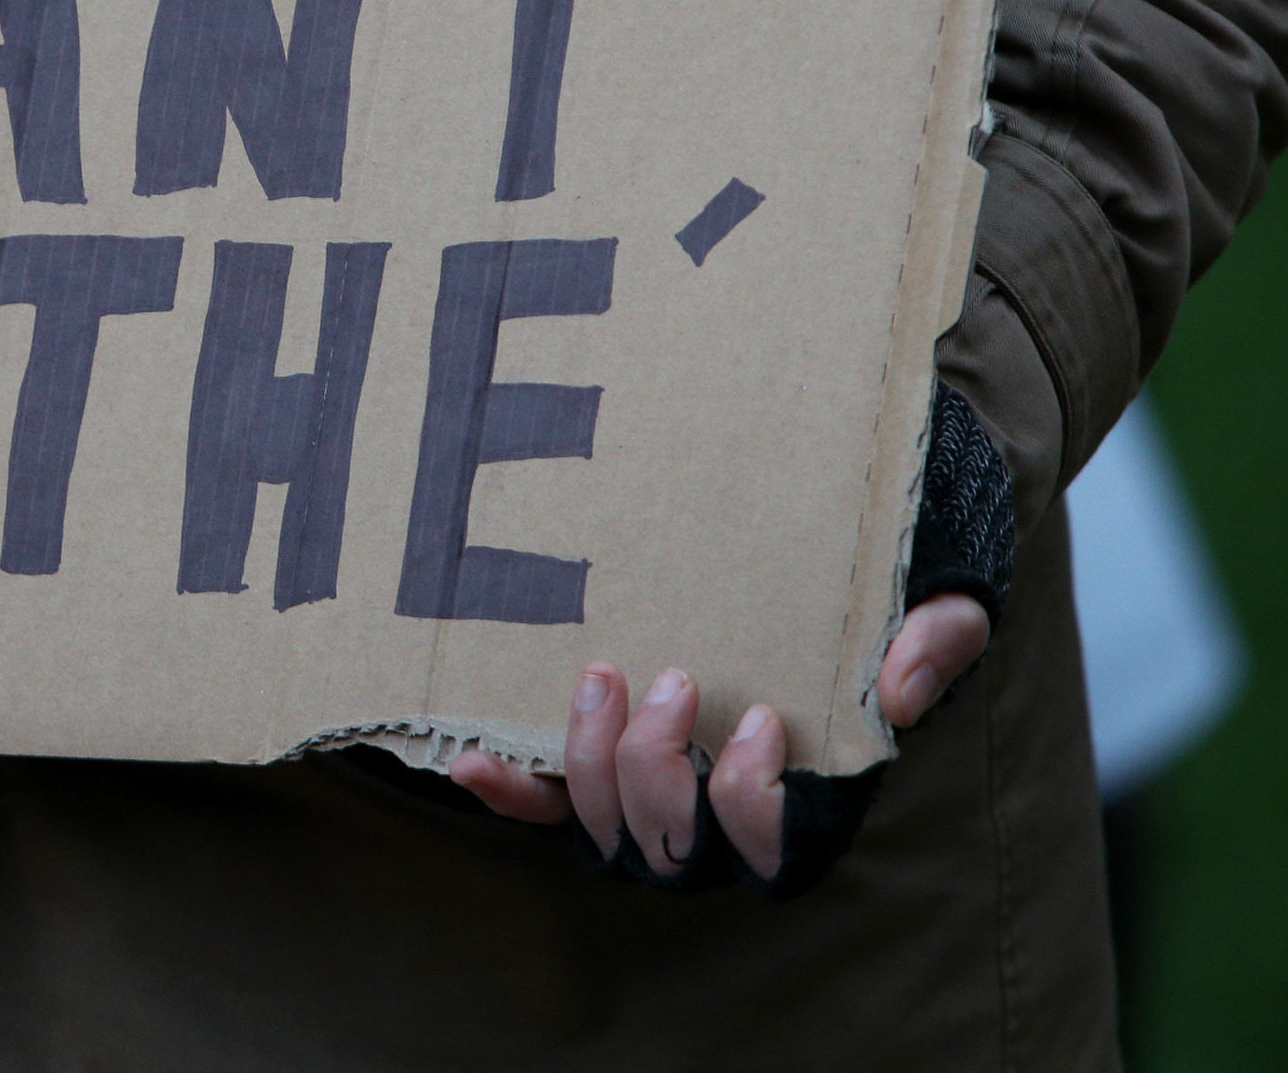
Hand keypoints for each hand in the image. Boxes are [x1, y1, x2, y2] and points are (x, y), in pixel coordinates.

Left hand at [445, 592, 990, 880]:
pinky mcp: (602, 774)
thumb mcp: (940, 603)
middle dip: (654, 771)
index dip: (751, 800)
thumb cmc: (887, 595)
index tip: (760, 720)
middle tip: (668, 679)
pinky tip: (469, 759)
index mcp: (809, 803)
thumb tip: (899, 695)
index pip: (769, 848)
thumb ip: (938, 639)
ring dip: (589, 762)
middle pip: (669, 846)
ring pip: (605, 830)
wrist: (834, 562)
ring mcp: (656, 806)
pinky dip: (509, 793)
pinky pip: (547, 811)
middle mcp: (723, 827)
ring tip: (601, 678)